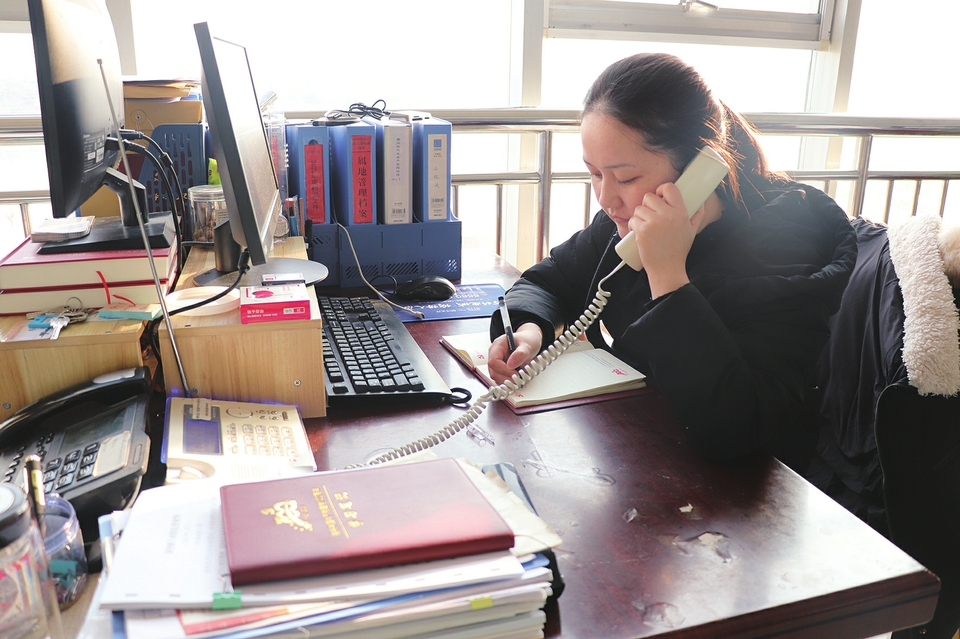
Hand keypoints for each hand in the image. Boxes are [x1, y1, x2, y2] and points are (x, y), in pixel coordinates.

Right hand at [487, 322, 542, 384]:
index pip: (493, 361)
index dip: (503, 369)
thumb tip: (511, 365)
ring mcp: (497, 362)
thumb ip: (520, 354)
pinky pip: (502, 379)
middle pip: (493, 371)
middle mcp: (495, 354)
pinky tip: (518, 378)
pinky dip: (510, 381)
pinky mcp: (501, 369)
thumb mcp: (527, 345)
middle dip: (505, 377)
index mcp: (498, 345)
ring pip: (496, 377)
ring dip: (508, 380)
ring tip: (520, 378)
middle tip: (518, 378)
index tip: (515, 373)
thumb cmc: (527, 340)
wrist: (530, 341)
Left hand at [628, 182, 697, 296]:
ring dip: (639, 216)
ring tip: (645, 227)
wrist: (667, 269)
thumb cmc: (678, 251)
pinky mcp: (642, 230)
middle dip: (647, 205)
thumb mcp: (692, 231)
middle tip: (649, 216)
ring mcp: (654, 222)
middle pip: (649, 197)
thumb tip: (700, 203)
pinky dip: (632, 225)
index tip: (658, 196)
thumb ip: (696, 215)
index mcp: (681, 212)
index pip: (669, 188)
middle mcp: (668, 215)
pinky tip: (637, 232)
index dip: (661, 189)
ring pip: (639, 209)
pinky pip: (633, 220)